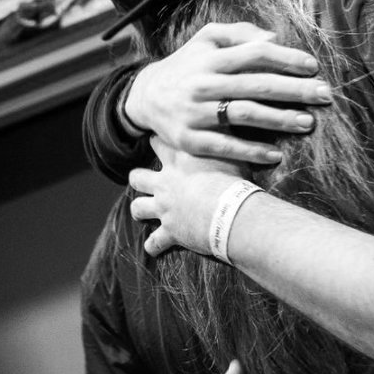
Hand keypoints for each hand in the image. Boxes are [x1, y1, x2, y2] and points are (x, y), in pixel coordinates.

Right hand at [125, 22, 332, 165]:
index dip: (286, 59)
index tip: (313, 66)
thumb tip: (274, 38)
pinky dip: (251, 151)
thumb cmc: (188, 65)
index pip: (255, 54)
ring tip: (308, 122)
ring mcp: (195, 113)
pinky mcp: (190, 140)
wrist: (145, 97)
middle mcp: (203, 83)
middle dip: (294, 90)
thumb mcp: (206, 40)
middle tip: (325, 95)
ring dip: (279, 120)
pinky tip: (276, 154)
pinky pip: (225, 147)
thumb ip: (239, 34)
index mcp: (211, 58)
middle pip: (256, 85)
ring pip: (244, 115)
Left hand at [129, 139, 245, 256]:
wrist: (232, 212)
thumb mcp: (232, 153)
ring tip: (145, 212)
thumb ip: (224, 143)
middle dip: (140, 178)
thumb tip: (230, 125)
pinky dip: (154, 246)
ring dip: (141, 210)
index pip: (157, 143)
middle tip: (149, 180)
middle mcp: (166, 183)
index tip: (162, 142)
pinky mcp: (170, 231)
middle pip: (137, 177)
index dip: (158, 142)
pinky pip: (154, 242)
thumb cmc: (235, 180)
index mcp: (179, 160)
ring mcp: (164, 208)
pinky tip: (155, 248)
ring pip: (138, 208)